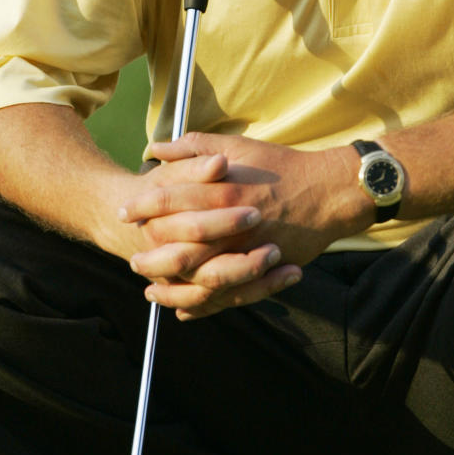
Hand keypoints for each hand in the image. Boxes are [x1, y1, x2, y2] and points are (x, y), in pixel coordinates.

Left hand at [120, 133, 360, 318]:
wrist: (329, 191)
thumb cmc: (281, 166)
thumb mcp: (237, 146)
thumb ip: (194, 146)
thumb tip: (155, 147)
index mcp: (222, 190)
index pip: (169, 201)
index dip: (142, 206)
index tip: (124, 211)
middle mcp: (232, 225)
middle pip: (178, 247)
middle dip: (151, 257)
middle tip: (133, 260)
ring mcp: (248, 252)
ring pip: (200, 279)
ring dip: (172, 287)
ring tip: (151, 290)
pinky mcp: (263, 271)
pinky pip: (228, 296)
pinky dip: (203, 305)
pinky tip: (183, 308)